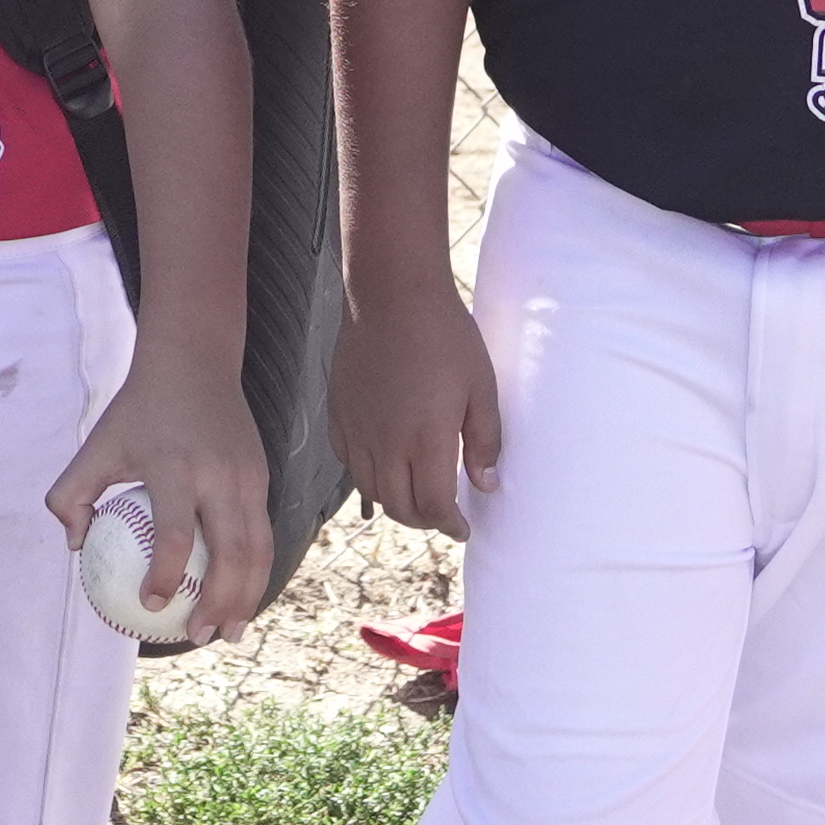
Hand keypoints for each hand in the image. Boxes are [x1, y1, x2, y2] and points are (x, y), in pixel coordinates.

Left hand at [53, 357, 279, 645]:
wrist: (194, 361)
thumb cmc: (136, 411)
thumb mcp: (96, 445)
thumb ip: (71, 495)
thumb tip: (75, 547)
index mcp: (174, 468)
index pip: (175, 535)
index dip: (164, 576)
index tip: (152, 608)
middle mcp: (218, 475)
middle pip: (231, 553)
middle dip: (219, 603)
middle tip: (199, 636)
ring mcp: (247, 477)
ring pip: (257, 549)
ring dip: (247, 595)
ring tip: (230, 632)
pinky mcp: (262, 476)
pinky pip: (263, 533)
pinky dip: (255, 570)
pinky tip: (239, 596)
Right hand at [333, 277, 500, 542]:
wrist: (391, 296)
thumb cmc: (444, 336)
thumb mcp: (481, 388)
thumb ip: (484, 441)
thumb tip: (486, 484)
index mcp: (425, 440)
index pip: (433, 506)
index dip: (449, 524)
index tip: (462, 528)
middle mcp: (385, 444)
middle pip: (399, 507)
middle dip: (424, 520)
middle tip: (442, 514)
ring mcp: (357, 430)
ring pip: (371, 490)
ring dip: (395, 501)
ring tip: (415, 495)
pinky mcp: (339, 414)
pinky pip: (349, 462)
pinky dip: (368, 475)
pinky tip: (384, 464)